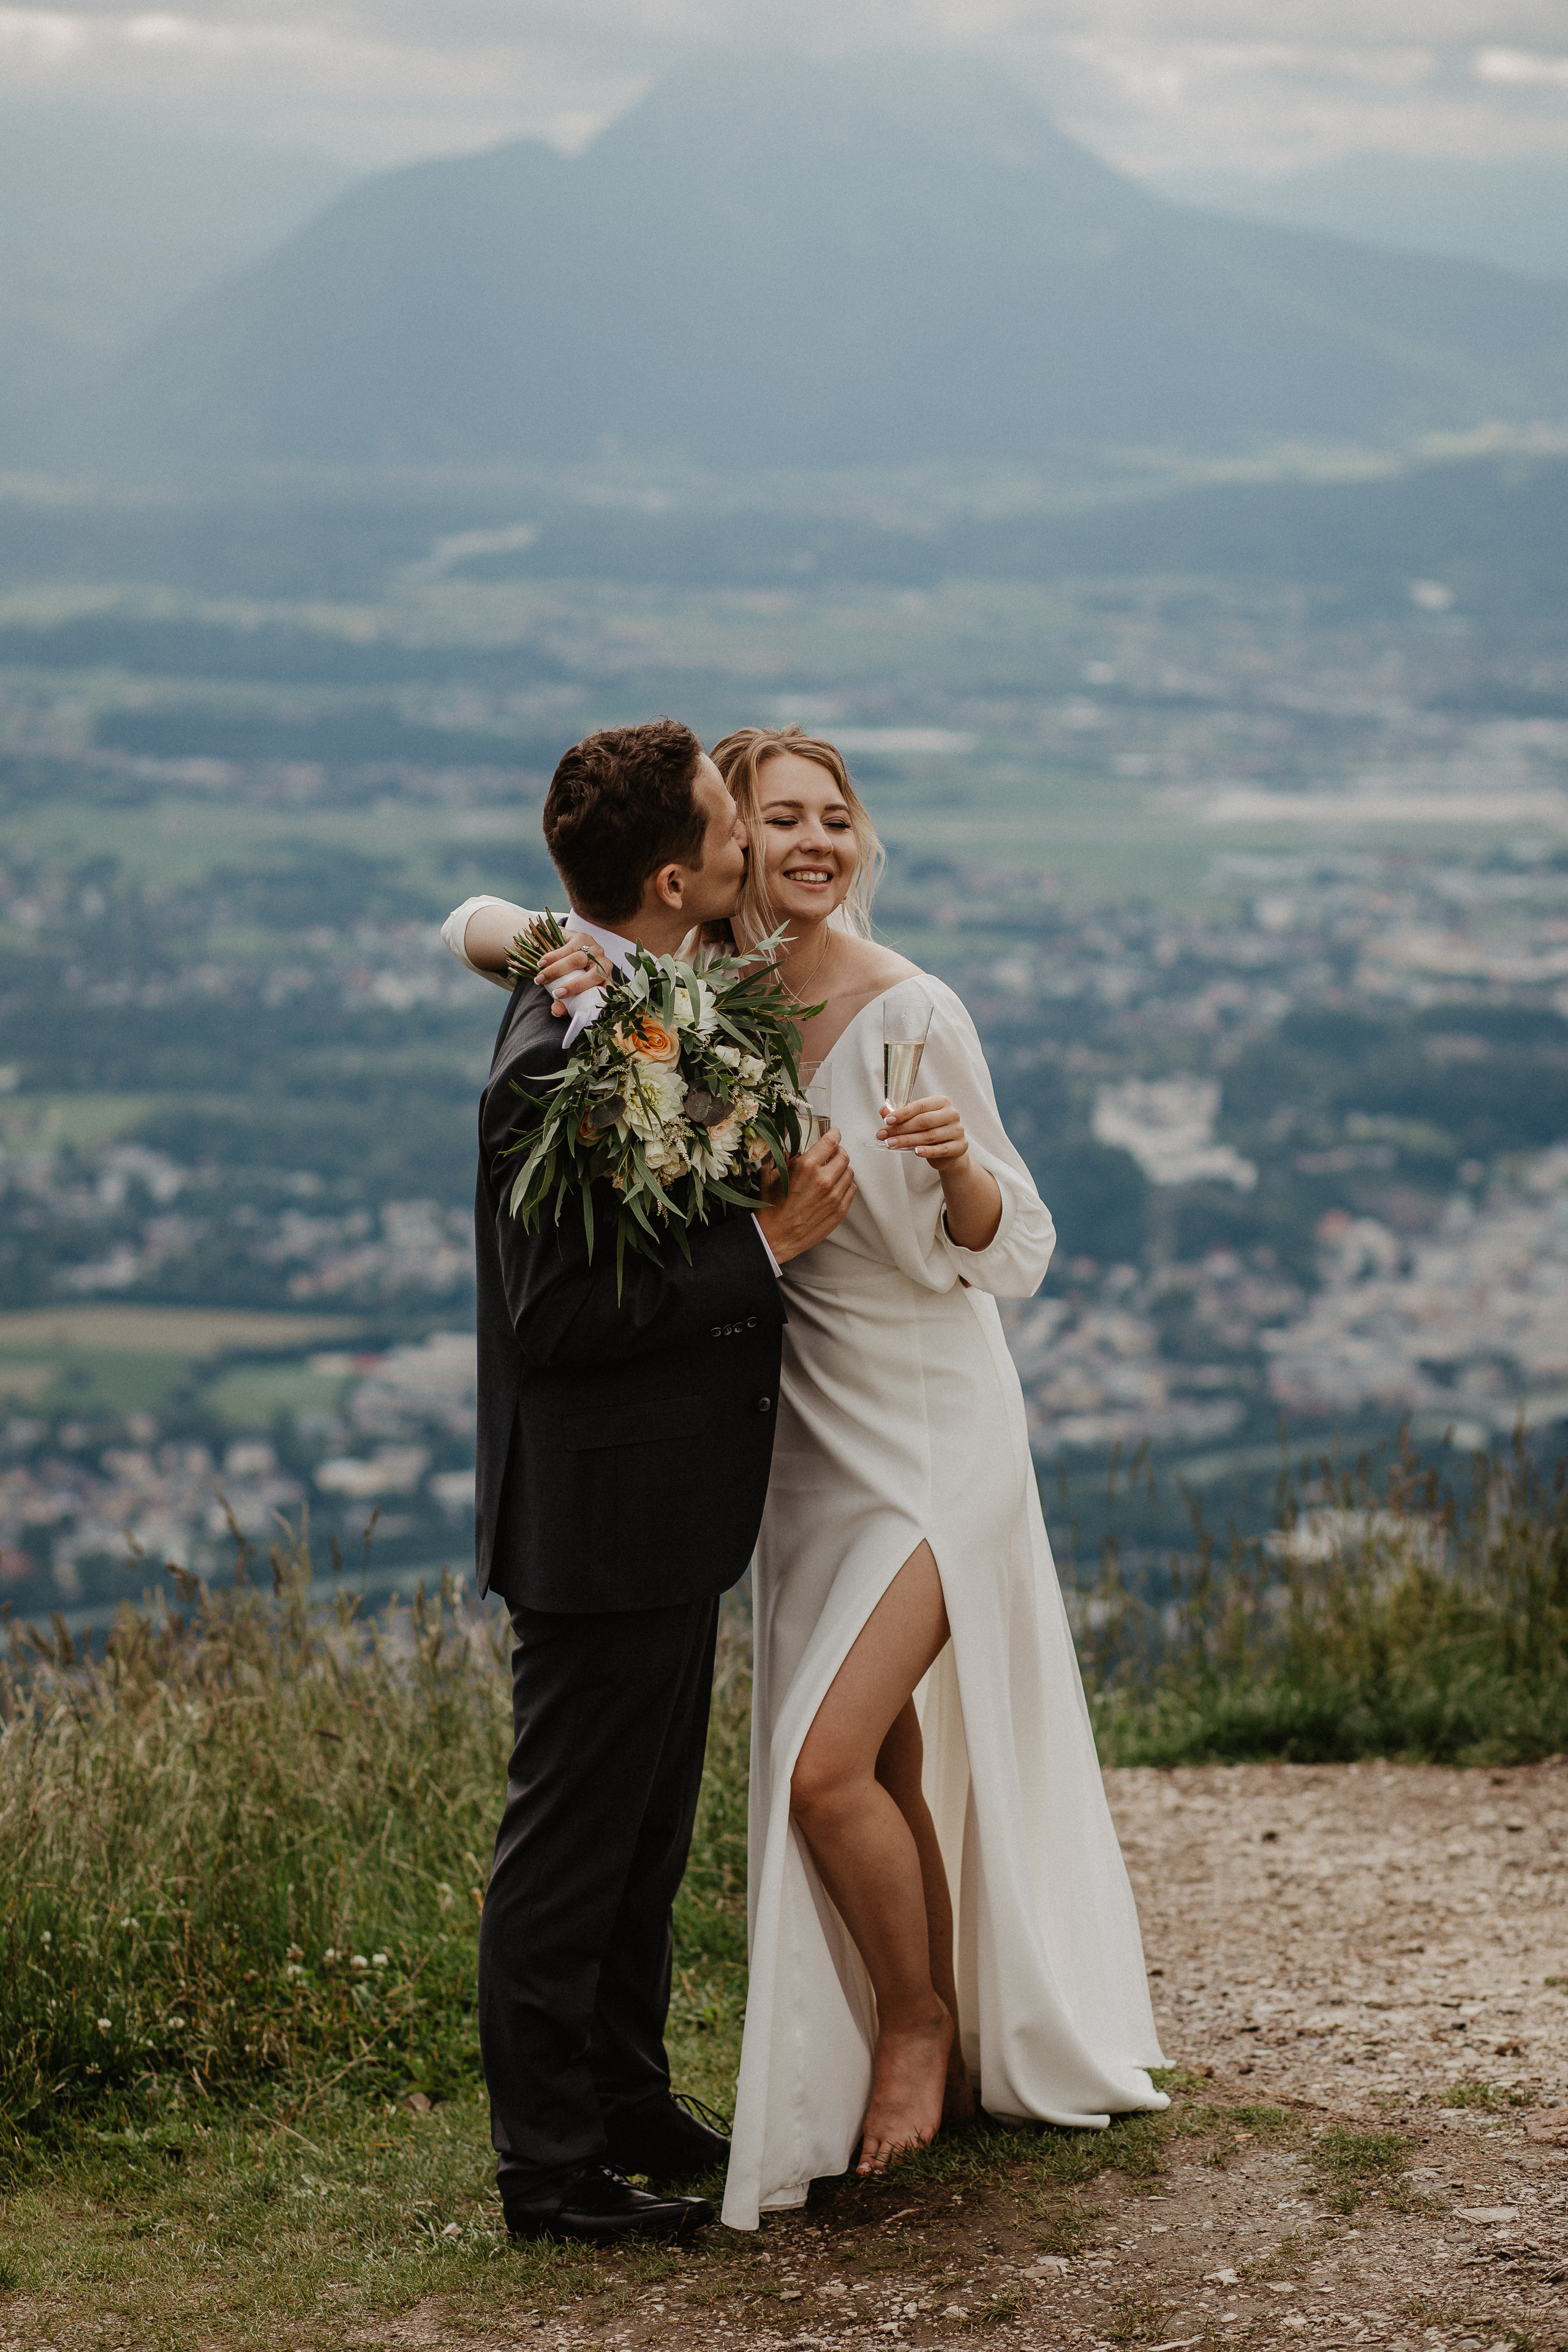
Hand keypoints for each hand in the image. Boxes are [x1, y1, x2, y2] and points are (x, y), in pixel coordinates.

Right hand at [533, 932, 612, 1014]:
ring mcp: (594, 949)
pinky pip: (567, 948)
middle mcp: (604, 963)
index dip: (594, 1000)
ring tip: (541, 978)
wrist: (566, 945)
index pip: (606, 991)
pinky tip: (542, 963)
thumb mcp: (568, 989)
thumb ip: (563, 1003)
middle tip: (556, 994)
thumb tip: (556, 1012)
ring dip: (557, 970)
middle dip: (574, 986)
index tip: (580, 1007)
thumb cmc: (571, 973)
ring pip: (577, 960)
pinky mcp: (582, 938)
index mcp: (606, 979)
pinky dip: (552, 957)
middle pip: (593, 976)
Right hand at [755, 1129, 856, 1264]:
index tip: (834, 1133)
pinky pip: (851, 1189)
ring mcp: (834, 1196)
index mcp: (806, 1166)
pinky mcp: (839, 1210)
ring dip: (842, 1169)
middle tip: (832, 1153)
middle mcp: (823, 1179)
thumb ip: (781, 1158)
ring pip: (849, 1172)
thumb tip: (790, 1151)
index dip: (834, 1134)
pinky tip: (835, 1187)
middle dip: (838, 1152)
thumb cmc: (770, 1208)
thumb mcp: (768, 1176)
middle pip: (844, 1156)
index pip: (831, 1142)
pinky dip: (845, 1185)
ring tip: (832, 1172)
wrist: (774, 1237)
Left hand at [877, 1094, 968, 1165]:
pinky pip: (941, 1149)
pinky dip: (928, 1151)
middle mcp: (951, 1114)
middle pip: (923, 1121)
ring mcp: (957, 1130)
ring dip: (907, 1141)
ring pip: (929, 1136)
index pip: (920, 1106)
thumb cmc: (931, 1131)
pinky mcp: (960, 1146)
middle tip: (883, 1136)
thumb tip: (883, 1111)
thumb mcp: (916, 1121)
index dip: (902, 1113)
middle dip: (900, 1129)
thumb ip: (901, 1115)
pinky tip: (916, 1152)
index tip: (886, 1121)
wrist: (950, 1151)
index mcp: (941, 1102)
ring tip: (891, 1144)